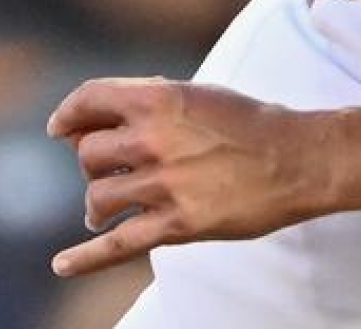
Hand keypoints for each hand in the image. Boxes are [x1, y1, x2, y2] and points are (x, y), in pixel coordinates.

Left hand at [46, 78, 336, 277]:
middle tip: (115, 171)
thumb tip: (101, 122)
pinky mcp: (176, 224)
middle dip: (95, 163)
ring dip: (98, 205)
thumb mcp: (199, 95)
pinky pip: (116, 245)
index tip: (61, 129)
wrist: (299, 158)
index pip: (88, 100)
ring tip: (108, 210)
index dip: (68, 114)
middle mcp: (153, 139)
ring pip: (97, 198)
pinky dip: (85, 258)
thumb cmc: (251, 124)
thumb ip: (151, 103)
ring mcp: (163, 184)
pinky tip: (63, 265)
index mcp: (158, 99)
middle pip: (88, 154)